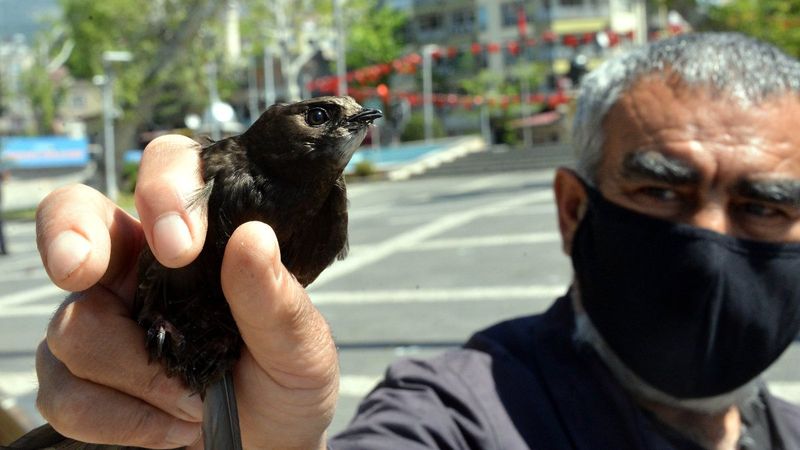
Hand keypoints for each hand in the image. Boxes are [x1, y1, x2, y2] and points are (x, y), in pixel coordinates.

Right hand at [34, 135, 338, 448]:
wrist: (268, 447)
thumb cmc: (287, 384)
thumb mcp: (302, 346)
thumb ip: (275, 299)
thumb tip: (252, 236)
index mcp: (200, 240)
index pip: (168, 169)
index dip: (162, 189)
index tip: (182, 249)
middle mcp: (140, 268)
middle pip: (74, 215)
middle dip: (71, 239)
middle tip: (83, 270)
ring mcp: (102, 320)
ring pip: (74, 325)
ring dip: (142, 376)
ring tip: (197, 401)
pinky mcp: (78, 380)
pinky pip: (63, 392)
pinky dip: (122, 419)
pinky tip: (171, 428)